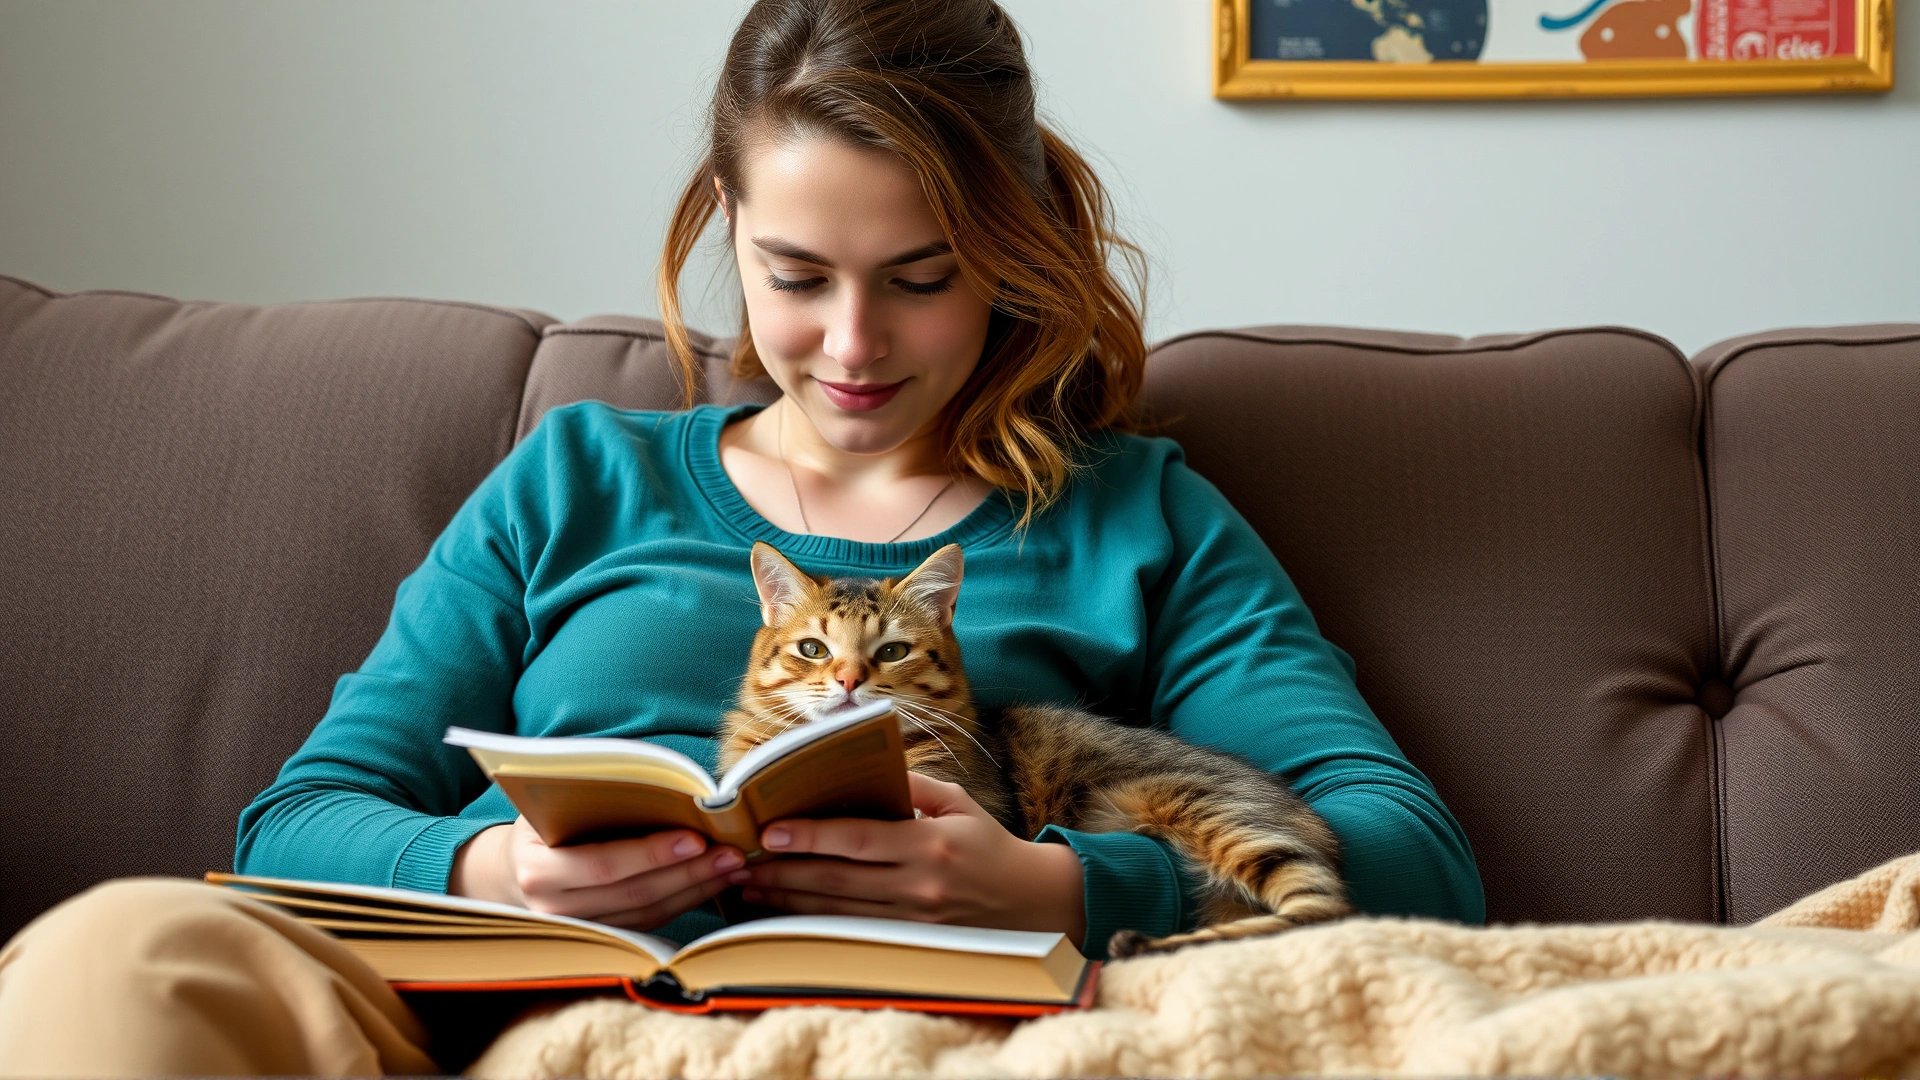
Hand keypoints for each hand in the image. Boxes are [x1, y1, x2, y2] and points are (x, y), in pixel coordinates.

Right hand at [450, 816, 744, 930]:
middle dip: (688, 874)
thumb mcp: (551, 801)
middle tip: (731, 852)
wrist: (515, 871)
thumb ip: (592, 793)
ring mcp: (579, 932)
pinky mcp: (602, 941)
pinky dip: (685, 901)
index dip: (650, 854)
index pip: (603, 865)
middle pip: (634, 894)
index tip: (694, 837)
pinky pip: (651, 923)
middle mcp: (553, 911)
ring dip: (695, 890)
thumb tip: (659, 776)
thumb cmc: (543, 822)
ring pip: (648, 914)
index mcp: (536, 870)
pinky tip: (713, 882)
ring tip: (732, 865)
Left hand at [733, 772, 1086, 944]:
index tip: (770, 830)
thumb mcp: (958, 803)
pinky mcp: (911, 946)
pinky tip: (783, 916)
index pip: (860, 839)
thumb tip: (859, 770)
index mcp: (931, 844)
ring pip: (837, 914)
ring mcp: (914, 923)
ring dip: (788, 903)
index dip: (812, 836)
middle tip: (740, 864)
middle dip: (783, 873)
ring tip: (748, 890)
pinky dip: (814, 926)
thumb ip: (910, 787)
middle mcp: (920, 887)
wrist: (1034, 903)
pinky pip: (852, 935)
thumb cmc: (988, 844)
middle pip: (838, 882)